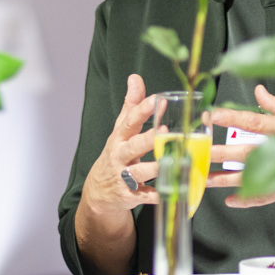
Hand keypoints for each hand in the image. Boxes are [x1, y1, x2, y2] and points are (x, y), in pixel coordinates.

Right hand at [80, 74, 166, 219]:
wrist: (99, 192)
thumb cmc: (116, 155)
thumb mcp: (120, 131)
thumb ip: (130, 106)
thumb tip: (135, 78)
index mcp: (119, 139)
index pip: (129, 122)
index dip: (143, 110)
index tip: (158, 99)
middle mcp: (120, 157)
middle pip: (133, 147)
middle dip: (148, 140)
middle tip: (167, 132)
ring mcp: (124, 178)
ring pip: (140, 172)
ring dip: (156, 167)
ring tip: (174, 161)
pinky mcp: (131, 196)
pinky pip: (146, 196)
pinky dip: (159, 195)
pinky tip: (174, 190)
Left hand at [205, 86, 274, 207]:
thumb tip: (258, 90)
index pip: (255, 122)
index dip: (232, 118)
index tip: (212, 115)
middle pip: (247, 152)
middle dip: (221, 152)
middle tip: (200, 150)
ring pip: (251, 178)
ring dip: (226, 178)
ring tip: (205, 177)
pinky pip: (265, 197)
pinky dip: (247, 200)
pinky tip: (230, 200)